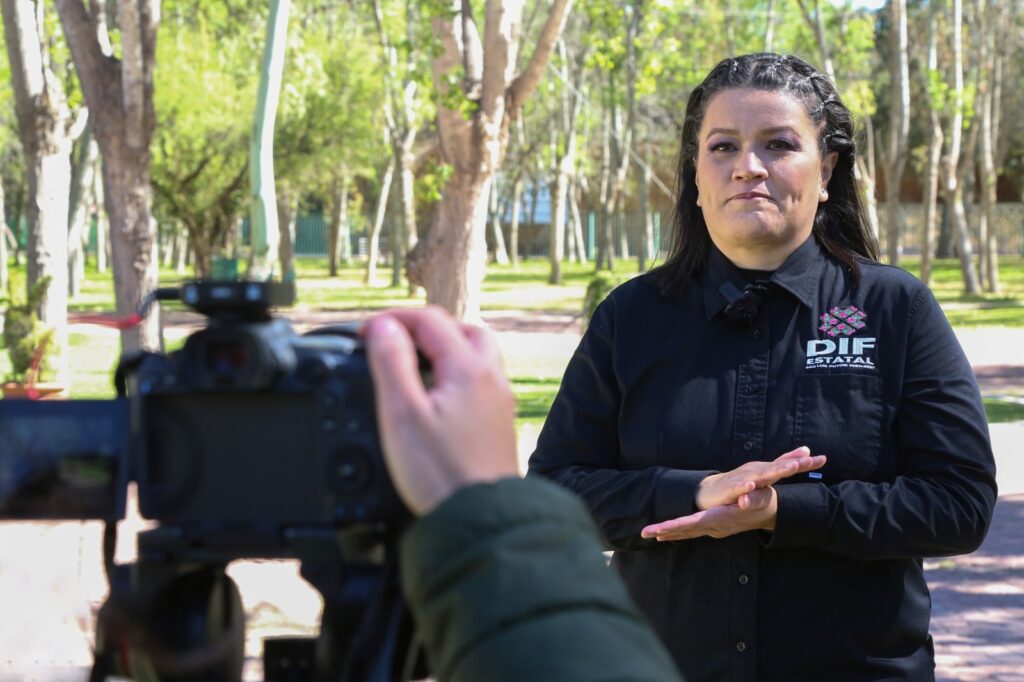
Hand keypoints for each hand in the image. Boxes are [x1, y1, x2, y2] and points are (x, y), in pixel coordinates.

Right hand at [364, 307, 518, 515]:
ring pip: (477, 354)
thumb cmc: (441, 473)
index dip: (392, 320)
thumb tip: (383, 327)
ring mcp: (499, 401)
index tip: (364, 334)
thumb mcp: (402, 412)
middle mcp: (491, 378)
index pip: (430, 320)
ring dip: (445, 348)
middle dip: (424, 328)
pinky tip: (437, 396)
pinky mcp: (499, 423)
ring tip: (412, 363)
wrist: (479, 519)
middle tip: (393, 340)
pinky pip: (480, 381)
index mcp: (468, 369)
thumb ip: (391, 362)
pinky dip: (457, 373)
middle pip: (462, 330)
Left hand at [641, 486, 776, 540]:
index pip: (694, 523)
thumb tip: (744, 500)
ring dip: (669, 533)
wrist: (770, 513)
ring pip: (687, 533)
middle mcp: (716, 526)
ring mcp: (714, 529)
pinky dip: (679, 532)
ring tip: (649, 534)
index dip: (676, 525)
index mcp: (722, 518)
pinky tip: (666, 534)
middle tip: (644, 533)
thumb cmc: (764, 501)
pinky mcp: (714, 527)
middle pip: (686, 530)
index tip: (660, 529)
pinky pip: (693, 532)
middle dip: (665, 531)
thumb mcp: (763, 497)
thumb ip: (754, 499)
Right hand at [694, 446, 824, 510]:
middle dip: (791, 464)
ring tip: (788, 468)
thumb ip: (785, 462)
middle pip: (776, 467)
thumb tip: (807, 449)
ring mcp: (743, 479)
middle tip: (805, 461)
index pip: (788, 464)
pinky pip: (737, 488)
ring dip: (773, 471)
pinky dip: (744, 487)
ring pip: (759, 475)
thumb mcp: (765, 473)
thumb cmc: (740, 483)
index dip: (805, 463)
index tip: (823, 459)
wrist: (711, 492)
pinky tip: (751, 486)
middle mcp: (755, 471)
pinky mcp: (729, 489)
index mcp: (766, 469)